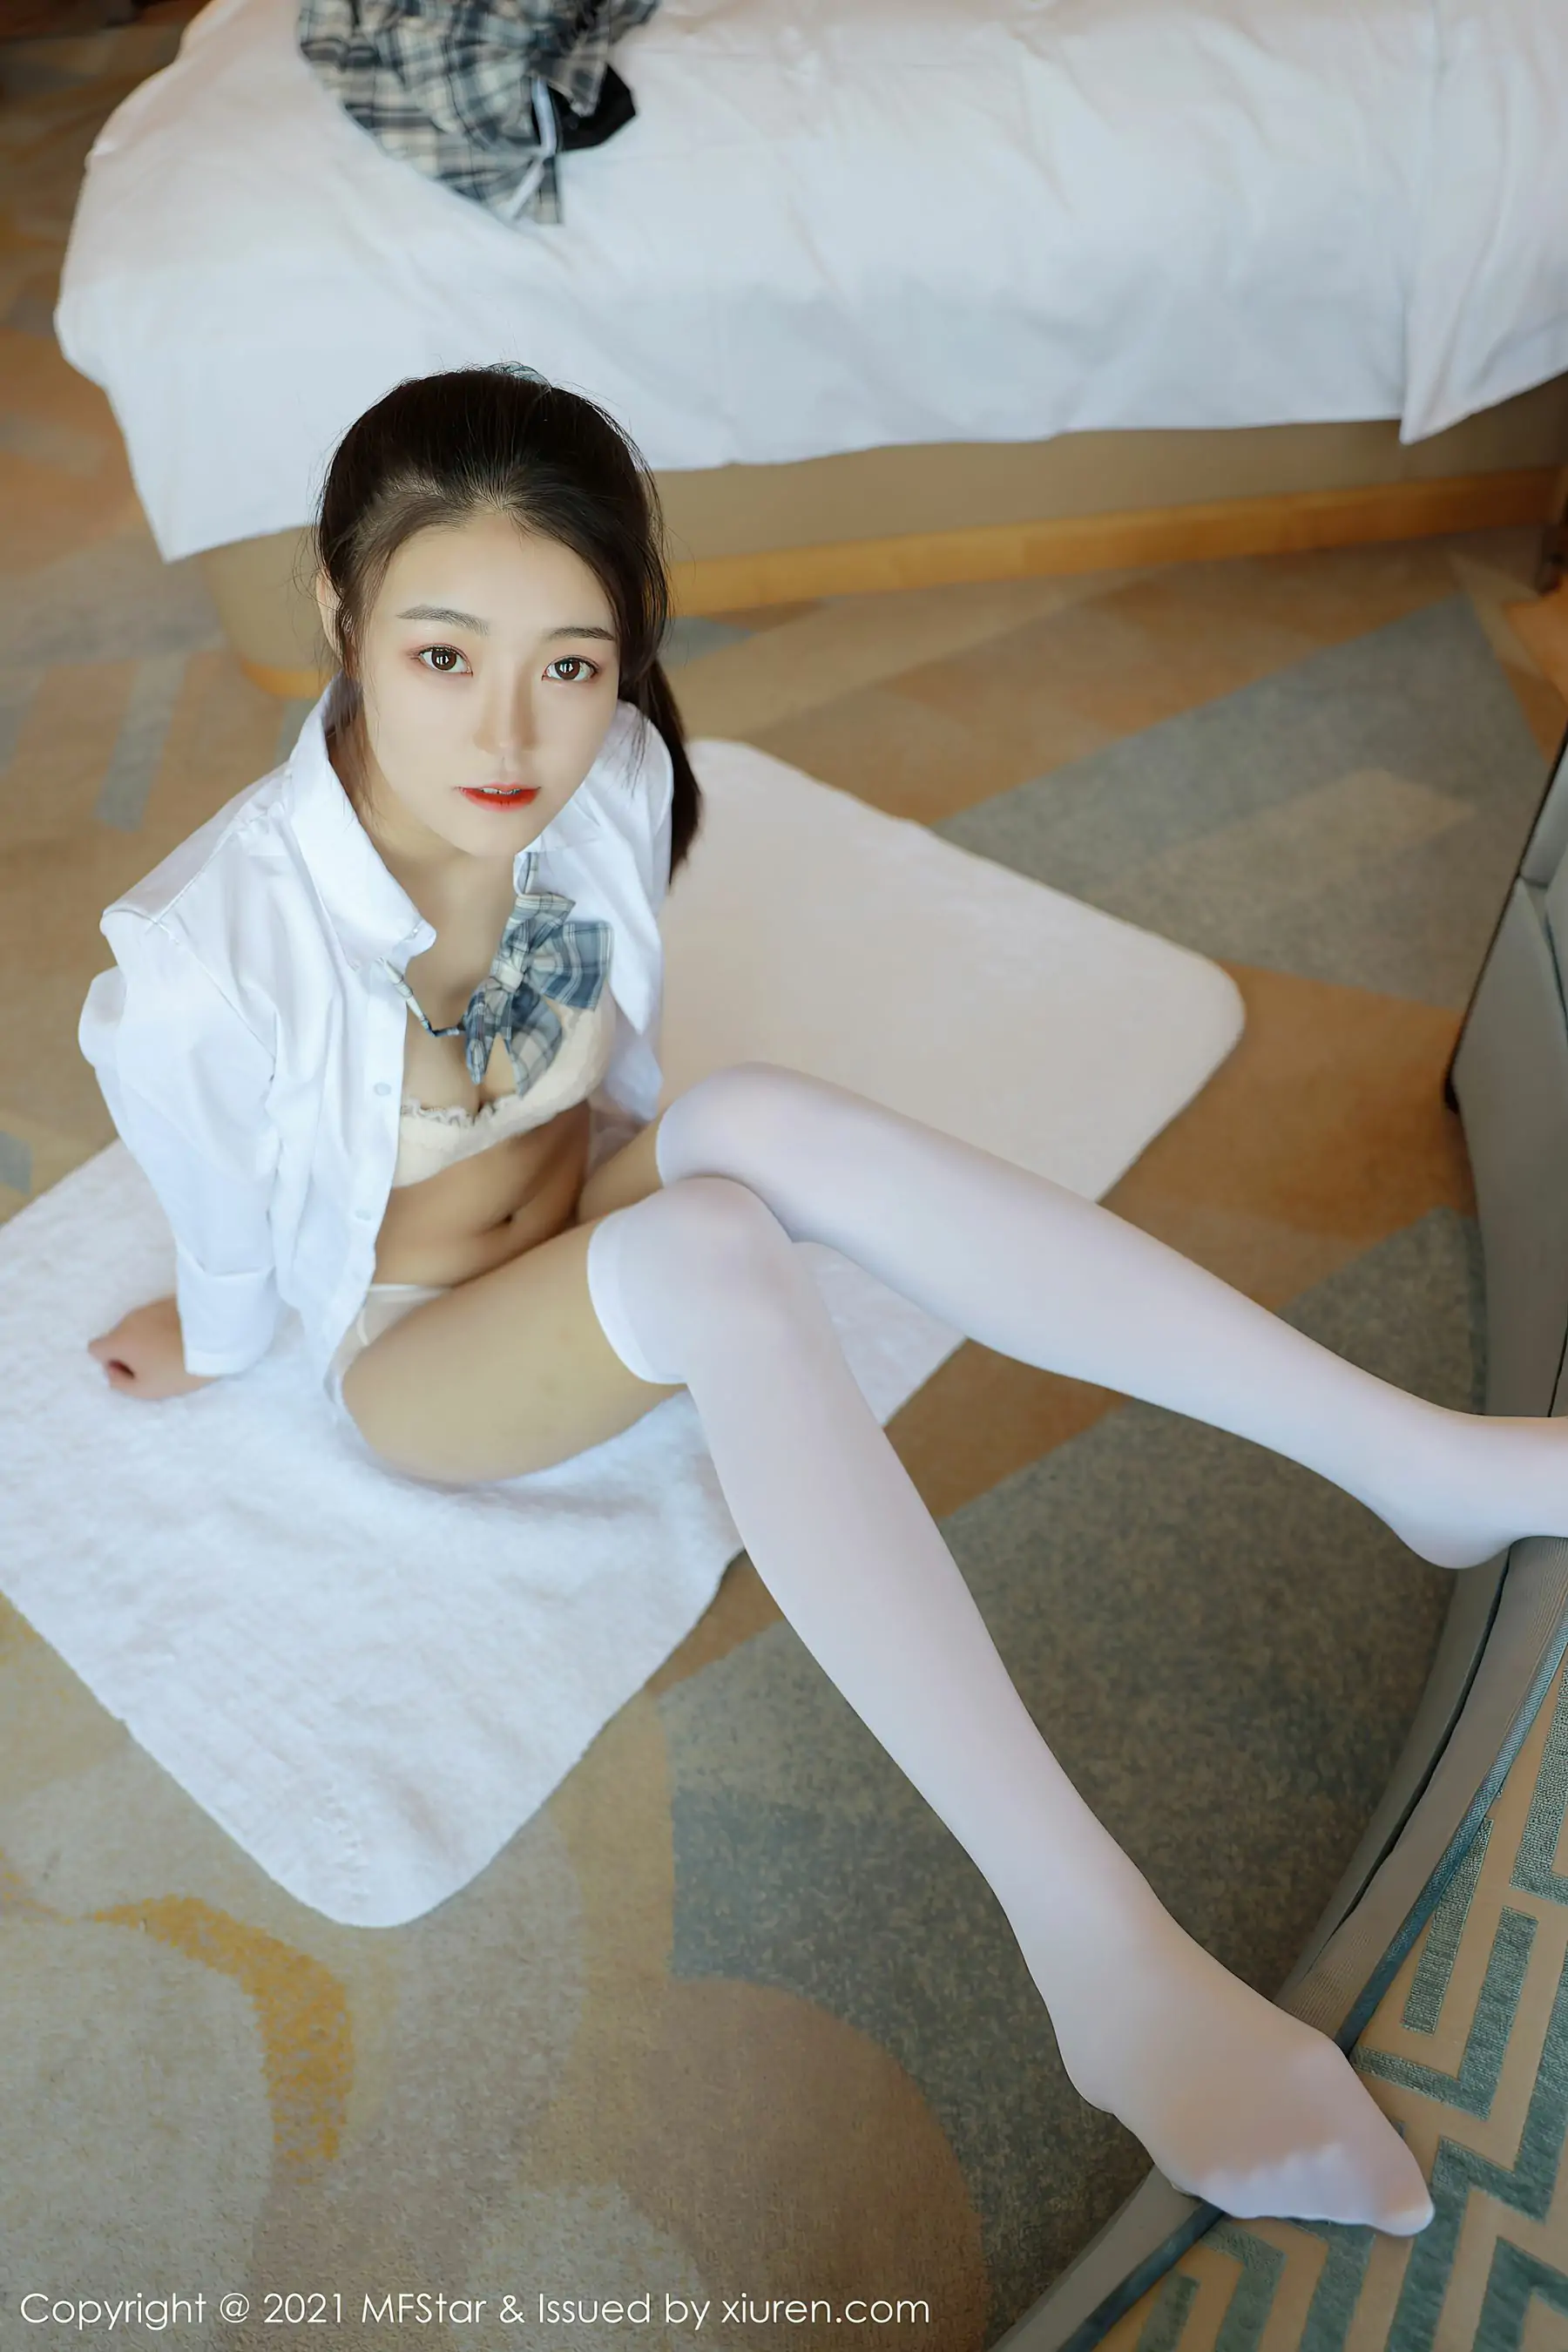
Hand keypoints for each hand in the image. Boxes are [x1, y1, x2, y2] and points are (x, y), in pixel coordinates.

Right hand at [88, 1295, 218, 1399]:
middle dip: (131, 1349)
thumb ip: (119, 1383)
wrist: (217, 1335)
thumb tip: (112, 1369)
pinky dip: (165, 1326)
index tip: (131, 1369)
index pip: (95, 1348)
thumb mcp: (146, 1389)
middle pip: (119, 1336)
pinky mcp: (172, 1300)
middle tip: (158, 1363)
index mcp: (119, 1339)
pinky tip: (185, 1337)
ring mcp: (151, 1306)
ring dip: (149, 1337)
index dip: (109, 1362)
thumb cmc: (178, 1367)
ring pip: (140, 1326)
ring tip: (175, 1350)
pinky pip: (159, 1317)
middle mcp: (130, 1318)